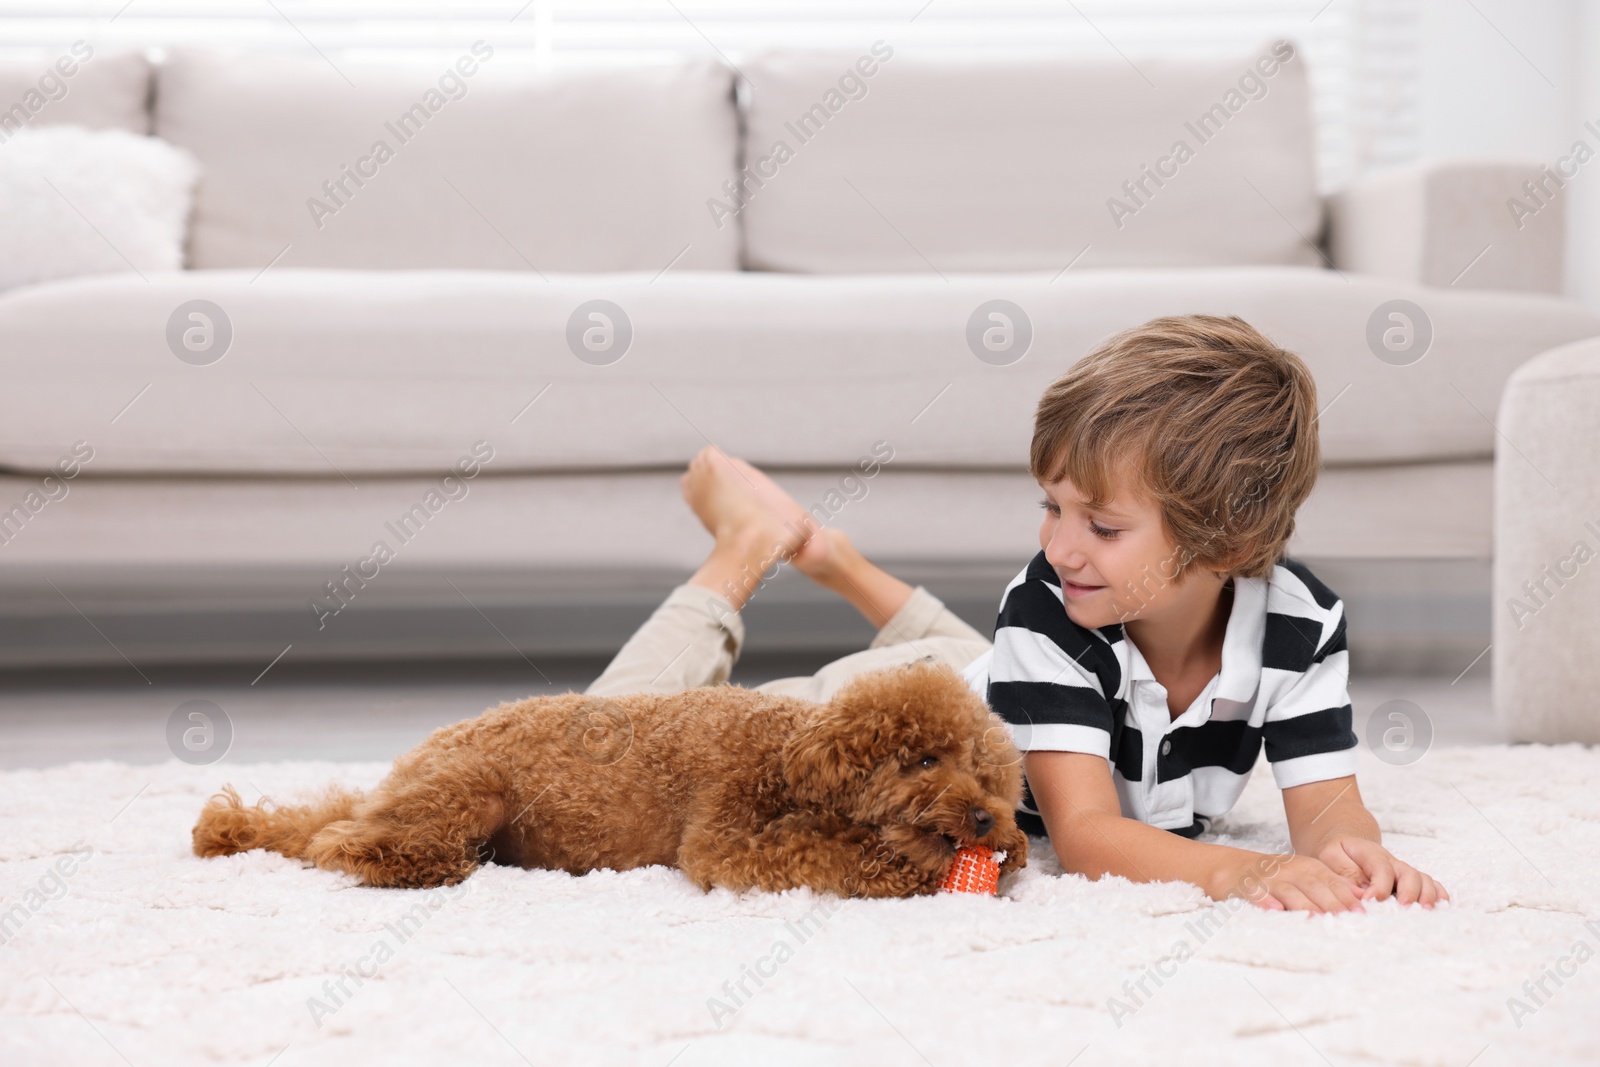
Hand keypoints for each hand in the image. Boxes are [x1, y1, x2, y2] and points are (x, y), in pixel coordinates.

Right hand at [1218, 852, 1366, 913]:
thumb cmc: (1276, 876)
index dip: (1346, 897)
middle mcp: (1290, 870)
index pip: (1331, 882)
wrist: (1234, 867)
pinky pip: (1257, 893)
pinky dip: (1265, 901)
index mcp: (1308, 867)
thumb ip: (1332, 883)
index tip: (1361, 914)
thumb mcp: (1305, 874)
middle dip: (1330, 904)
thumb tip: (1362, 897)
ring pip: (1289, 891)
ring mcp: (1269, 878)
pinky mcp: (1247, 886)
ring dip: (1303, 904)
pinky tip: (1274, 910)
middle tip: (1345, 921)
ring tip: (1316, 919)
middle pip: (1314, 887)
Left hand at [1315, 836, 1448, 907]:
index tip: (1372, 902)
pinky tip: (1441, 908)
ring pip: (1424, 880)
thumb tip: (1360, 894)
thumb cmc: (1338, 853)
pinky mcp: (1411, 881)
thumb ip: (1344, 873)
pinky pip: (1431, 885)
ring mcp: (1404, 872)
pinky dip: (1438, 895)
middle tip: (1404, 910)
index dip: (1380, 887)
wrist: (1347, 844)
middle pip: (1409, 874)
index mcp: (1372, 854)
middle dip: (1409, 893)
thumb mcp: (1331, 856)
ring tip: (1426, 913)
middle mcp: (1393, 863)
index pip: (1382, 869)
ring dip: (1428, 896)